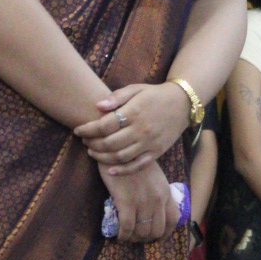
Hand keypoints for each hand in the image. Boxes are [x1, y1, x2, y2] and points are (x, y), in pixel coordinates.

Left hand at [76, 82, 190, 172]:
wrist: (182, 104)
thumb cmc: (155, 94)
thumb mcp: (136, 89)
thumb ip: (116, 97)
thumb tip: (98, 106)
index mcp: (134, 112)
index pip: (104, 125)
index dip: (88, 129)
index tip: (78, 130)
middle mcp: (141, 130)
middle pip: (109, 143)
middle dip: (92, 144)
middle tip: (84, 142)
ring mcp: (149, 143)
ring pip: (120, 157)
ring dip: (102, 157)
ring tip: (92, 152)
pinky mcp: (156, 152)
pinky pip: (137, 165)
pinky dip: (122, 170)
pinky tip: (110, 170)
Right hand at [100, 160, 179, 242]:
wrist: (119, 150)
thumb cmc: (134, 162)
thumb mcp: (154, 177)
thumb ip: (158, 193)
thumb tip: (154, 211)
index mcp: (165, 192)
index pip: (174, 220)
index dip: (166, 233)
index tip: (158, 237)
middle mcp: (157, 199)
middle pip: (157, 230)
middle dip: (148, 238)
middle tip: (138, 238)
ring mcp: (142, 201)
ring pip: (142, 231)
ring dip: (134, 239)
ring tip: (127, 237)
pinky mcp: (126, 202)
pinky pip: (127, 227)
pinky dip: (123, 235)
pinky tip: (119, 236)